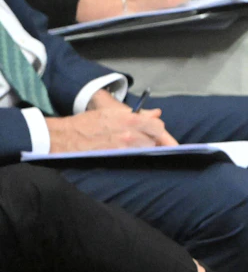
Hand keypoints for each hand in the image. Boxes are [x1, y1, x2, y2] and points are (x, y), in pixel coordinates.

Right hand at [47, 92, 175, 150]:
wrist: (65, 137)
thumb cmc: (88, 123)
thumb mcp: (112, 113)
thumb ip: (137, 114)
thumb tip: (156, 113)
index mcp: (129, 119)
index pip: (158, 126)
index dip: (157, 130)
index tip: (155, 132)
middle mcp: (129, 133)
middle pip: (153, 141)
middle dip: (150, 140)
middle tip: (142, 140)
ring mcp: (123, 148)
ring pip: (145, 151)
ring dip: (141, 149)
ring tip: (129, 147)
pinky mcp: (115, 158)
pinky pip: (133, 159)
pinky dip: (132, 157)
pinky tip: (125, 154)